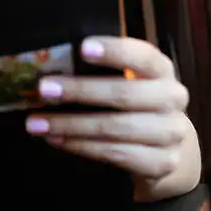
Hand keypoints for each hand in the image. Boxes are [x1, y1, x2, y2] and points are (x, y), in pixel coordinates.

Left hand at [25, 37, 201, 199]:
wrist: (170, 147)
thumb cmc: (136, 105)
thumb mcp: (129, 82)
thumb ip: (102, 73)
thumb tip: (53, 67)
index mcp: (162, 71)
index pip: (143, 56)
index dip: (115, 51)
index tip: (83, 48)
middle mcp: (173, 99)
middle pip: (124, 94)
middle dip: (80, 91)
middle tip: (44, 89)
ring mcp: (171, 133)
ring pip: (116, 128)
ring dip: (72, 125)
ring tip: (38, 124)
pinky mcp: (162, 163)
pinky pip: (116, 154)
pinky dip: (82, 147)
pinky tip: (58, 140)